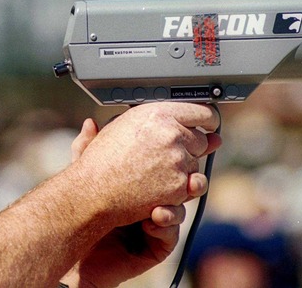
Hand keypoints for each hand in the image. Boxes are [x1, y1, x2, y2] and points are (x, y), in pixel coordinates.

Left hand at [64, 107, 220, 286]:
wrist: (75, 245)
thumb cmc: (82, 209)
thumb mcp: (83, 173)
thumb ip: (86, 148)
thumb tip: (90, 122)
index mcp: (143, 177)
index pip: (167, 161)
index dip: (178, 153)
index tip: (187, 145)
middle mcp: (154, 197)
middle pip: (183, 182)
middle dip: (189, 177)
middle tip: (187, 176)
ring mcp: (159, 221)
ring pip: (181, 208)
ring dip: (178, 203)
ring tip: (163, 203)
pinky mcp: (157, 244)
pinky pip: (170, 234)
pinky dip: (165, 225)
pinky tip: (153, 219)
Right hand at [71, 103, 220, 225]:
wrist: (93, 190)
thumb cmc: (102, 158)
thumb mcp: (122, 125)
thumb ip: (155, 120)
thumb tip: (180, 122)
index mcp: (158, 113)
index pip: (202, 112)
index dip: (207, 119)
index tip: (208, 125)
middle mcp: (171, 134)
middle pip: (201, 139)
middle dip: (189, 146)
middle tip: (167, 153)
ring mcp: (178, 161)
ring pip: (196, 163)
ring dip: (182, 167)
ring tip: (155, 170)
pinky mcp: (179, 186)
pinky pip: (190, 184)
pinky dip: (178, 186)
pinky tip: (156, 184)